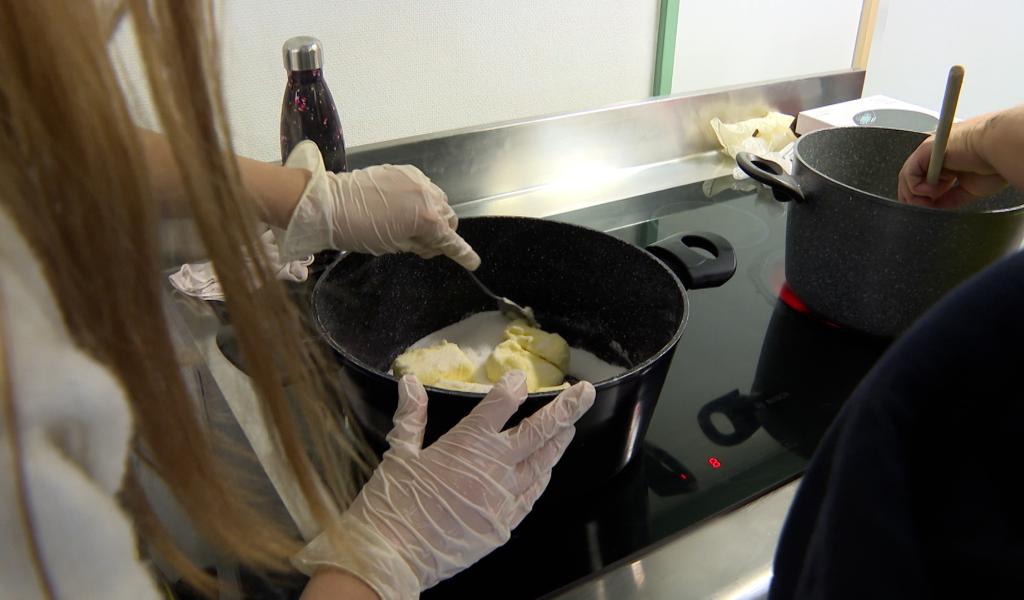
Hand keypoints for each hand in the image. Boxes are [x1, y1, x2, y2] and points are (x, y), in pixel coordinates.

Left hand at [277, 140, 479, 269]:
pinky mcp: (405, 171)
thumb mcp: (394, 245)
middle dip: (440, 232)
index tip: (473, 263)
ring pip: (437, 201)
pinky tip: (402, 205)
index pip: (450, 240)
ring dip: (431, 213)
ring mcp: (417, 180)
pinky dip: (419, 198)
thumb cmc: (360, 231)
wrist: (332, 203)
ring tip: (409, 222)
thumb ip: (419, 243)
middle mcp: (428, 197)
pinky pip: (423, 187)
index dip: (462, 254)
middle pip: (448, 218)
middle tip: (420, 243)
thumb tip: (429, 242)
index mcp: (426, 219)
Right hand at [292, 372, 595, 598]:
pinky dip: (541, 478)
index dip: (512, 388)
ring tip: (570, 428)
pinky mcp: (503, 526)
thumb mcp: (399, 454)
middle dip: (565, 409)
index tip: (519, 378)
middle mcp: (494, 468)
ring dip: (558, 443)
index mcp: (467, 445)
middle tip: (584, 393)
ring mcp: (503, 499)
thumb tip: (411, 382)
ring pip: (542, 465)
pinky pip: (530, 497)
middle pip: (538, 432)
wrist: (391, 556)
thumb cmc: (391, 504)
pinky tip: (546, 471)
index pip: (500, 406)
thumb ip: (411, 416)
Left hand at [897, 115, 1006, 208]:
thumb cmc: (995, 163)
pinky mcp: (926, 150)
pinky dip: (916, 187)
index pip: (923, 181)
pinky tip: (932, 191)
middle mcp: (935, 155)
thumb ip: (949, 199)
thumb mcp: (969, 189)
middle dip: (914, 199)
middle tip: (926, 209)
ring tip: (930, 202)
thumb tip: (934, 209)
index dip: (922, 199)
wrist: (1000, 149)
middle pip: (911, 180)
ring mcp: (929, 152)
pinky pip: (910, 173)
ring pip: (907, 178)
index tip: (932, 208)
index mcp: (946, 162)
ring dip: (915, 196)